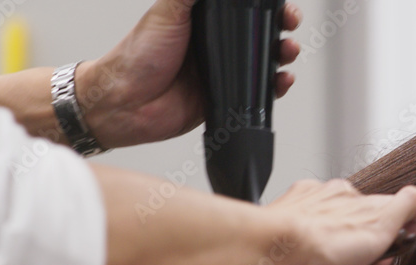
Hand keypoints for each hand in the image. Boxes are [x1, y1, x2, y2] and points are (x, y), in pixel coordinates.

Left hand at [77, 0, 302, 148]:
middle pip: (259, 34)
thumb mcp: (167, 11)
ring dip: (282, 56)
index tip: (280, 5)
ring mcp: (221, 72)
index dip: (264, 6)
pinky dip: (274, 88)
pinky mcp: (224, 98)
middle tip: (289, 27)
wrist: (125, 103)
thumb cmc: (136, 57)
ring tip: (289, 52)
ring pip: (263, 63)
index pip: (241, 8)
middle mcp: (214, 45)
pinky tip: (281, 81)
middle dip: (281, 29)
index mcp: (202, 21)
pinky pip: (256, 92)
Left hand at [254, 180, 415, 264]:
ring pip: (336, 245)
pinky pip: (310, 252)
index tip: (384, 257)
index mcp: (356, 197)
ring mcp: (308, 216)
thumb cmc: (318, 245)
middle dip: (364, 258)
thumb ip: (407, 207)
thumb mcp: (381, 223)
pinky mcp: (287, 232)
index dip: (391, 243)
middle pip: (362, 232)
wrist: (271, 254)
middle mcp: (332, 201)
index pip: (389, 215)